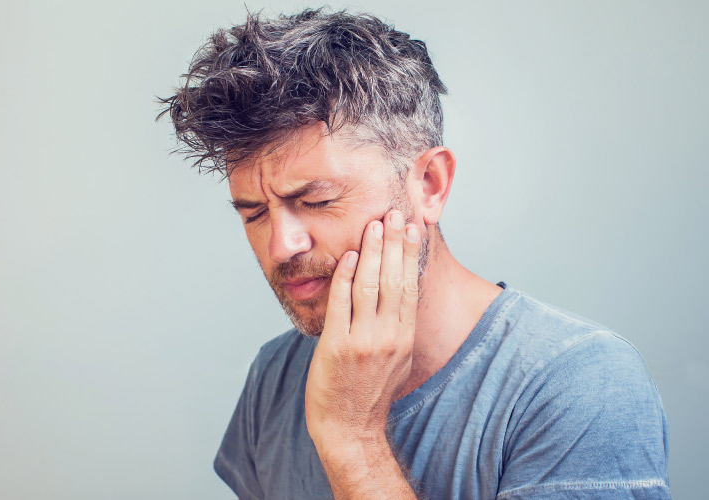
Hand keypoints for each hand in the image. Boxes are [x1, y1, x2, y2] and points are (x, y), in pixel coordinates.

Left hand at [304, 210, 420, 450]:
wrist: (349, 428)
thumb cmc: (370, 392)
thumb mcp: (396, 359)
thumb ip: (398, 326)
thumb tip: (398, 294)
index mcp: (404, 337)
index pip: (409, 285)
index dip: (410, 253)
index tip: (412, 227)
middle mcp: (388, 337)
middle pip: (393, 279)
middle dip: (394, 243)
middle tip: (394, 213)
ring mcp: (363, 341)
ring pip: (369, 286)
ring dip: (370, 252)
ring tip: (373, 226)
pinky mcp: (337, 346)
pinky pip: (341, 304)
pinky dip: (344, 277)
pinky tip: (346, 256)